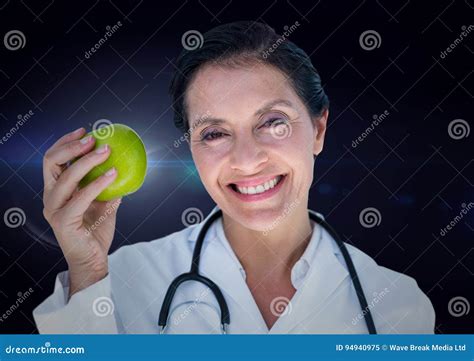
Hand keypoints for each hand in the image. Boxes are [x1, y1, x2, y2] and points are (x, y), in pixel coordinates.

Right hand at [42, 127, 120, 296]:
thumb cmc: (96, 231)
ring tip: (107, 151)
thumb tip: (123, 164)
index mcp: (57, 190)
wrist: (93, 259)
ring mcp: (54, 209)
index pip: (53, 159)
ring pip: (64, 177)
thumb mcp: (105, 202)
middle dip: (72, 146)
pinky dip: (97, 183)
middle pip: (50, 162)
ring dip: (87, 161)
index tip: (86, 130)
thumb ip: (107, 185)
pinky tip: (113, 174)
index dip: (66, 142)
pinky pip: (79, 197)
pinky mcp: (62, 221)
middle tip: (94, 138)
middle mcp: (51, 197)